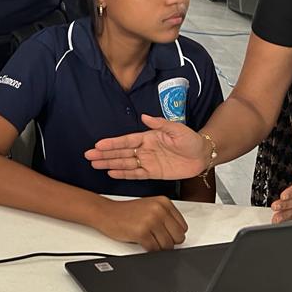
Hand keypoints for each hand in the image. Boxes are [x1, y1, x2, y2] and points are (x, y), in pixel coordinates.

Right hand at [85, 115, 207, 180]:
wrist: (202, 155)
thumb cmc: (190, 139)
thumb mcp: (177, 129)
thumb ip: (160, 124)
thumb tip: (144, 117)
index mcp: (148, 137)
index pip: (126, 141)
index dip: (112, 143)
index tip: (98, 145)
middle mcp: (145, 150)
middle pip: (121, 153)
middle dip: (105, 154)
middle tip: (89, 156)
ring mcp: (148, 162)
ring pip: (125, 164)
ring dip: (110, 164)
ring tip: (95, 164)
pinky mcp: (154, 173)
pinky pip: (136, 174)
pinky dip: (124, 174)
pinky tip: (112, 173)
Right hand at [91, 196, 187, 251]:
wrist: (106, 212)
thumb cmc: (127, 212)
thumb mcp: (151, 207)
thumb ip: (166, 218)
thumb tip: (180, 236)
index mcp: (164, 202)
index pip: (183, 227)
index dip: (174, 234)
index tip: (165, 234)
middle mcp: (159, 209)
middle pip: (178, 238)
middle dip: (168, 242)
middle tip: (156, 238)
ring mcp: (150, 220)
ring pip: (167, 246)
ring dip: (158, 247)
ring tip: (148, 239)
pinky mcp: (142, 232)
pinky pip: (154, 250)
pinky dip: (149, 250)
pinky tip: (142, 241)